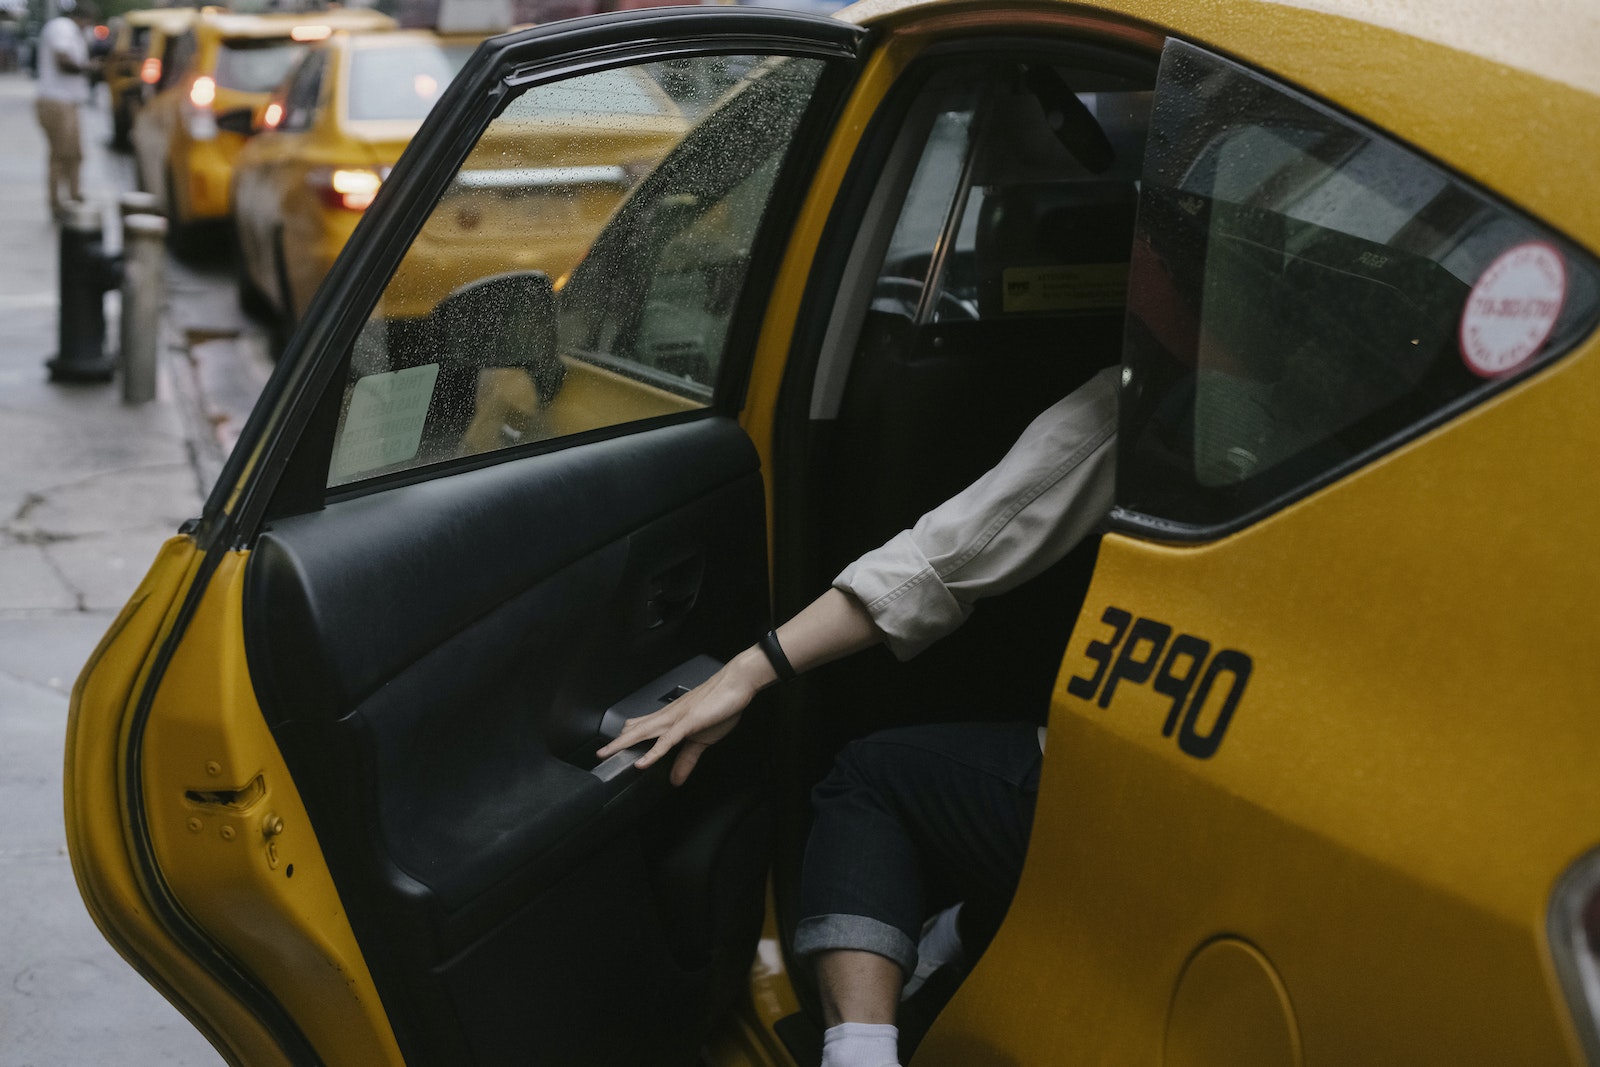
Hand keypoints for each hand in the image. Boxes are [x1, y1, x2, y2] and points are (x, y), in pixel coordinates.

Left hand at [596, 649, 772, 785]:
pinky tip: (642, 762)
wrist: (737, 683)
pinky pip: (666, 741)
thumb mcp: (703, 739)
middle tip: (599, 754)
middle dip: (616, 743)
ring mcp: (676, 718)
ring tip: (607, 754)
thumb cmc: (721, 703)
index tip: (611, 747)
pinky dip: (653, 753)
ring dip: (624, 744)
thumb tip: (676, 779)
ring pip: (644, 733)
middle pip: (636, 730)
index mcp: (671, 718)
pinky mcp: (687, 723)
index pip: (642, 727)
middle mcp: (668, 716)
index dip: (626, 737)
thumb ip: (687, 760)